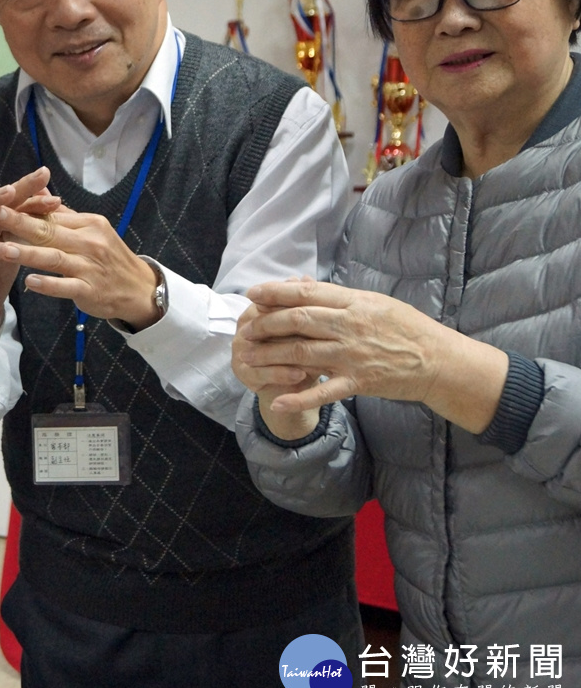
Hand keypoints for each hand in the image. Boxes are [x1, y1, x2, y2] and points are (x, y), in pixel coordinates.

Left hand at [0, 201, 160, 327]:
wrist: (139, 289)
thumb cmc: (109, 258)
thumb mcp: (91, 230)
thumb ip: (62, 214)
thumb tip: (39, 190)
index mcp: (88, 224)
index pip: (51, 214)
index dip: (23, 209)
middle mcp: (89, 242)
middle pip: (49, 231)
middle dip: (19, 222)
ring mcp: (90, 267)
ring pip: (55, 258)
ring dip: (28, 253)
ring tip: (2, 249)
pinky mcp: (91, 290)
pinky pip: (67, 286)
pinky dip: (48, 284)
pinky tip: (29, 282)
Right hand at [231, 297, 322, 439]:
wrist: (292, 383)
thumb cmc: (301, 349)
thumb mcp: (307, 326)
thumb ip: (305, 303)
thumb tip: (306, 278)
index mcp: (256, 310)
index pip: (271, 302)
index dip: (294, 305)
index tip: (323, 308)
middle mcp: (243, 327)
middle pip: (267, 324)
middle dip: (294, 329)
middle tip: (322, 332)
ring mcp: (240, 350)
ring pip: (265, 348)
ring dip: (289, 353)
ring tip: (316, 358)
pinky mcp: (243, 372)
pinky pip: (262, 371)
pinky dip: (282, 373)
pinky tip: (301, 375)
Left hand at [234, 279, 452, 414]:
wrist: (440, 361)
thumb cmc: (407, 328)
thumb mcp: (375, 302)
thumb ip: (339, 297)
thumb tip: (304, 287)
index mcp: (355, 303)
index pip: (307, 293)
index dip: (276, 293)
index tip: (254, 293)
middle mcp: (350, 327)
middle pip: (298, 321)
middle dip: (267, 324)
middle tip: (247, 328)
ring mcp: (353, 355)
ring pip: (302, 354)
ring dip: (270, 356)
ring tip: (248, 358)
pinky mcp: (358, 382)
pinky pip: (323, 392)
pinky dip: (299, 398)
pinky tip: (277, 401)